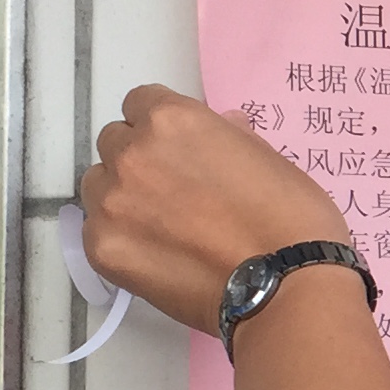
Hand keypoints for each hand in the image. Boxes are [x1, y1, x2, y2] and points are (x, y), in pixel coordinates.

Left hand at [78, 86, 350, 335]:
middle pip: (114, 143)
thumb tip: (220, 129)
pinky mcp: (102, 247)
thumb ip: (228, 138)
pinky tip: (157, 257)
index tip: (180, 153)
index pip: (140, 103)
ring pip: (98, 186)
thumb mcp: (268, 158)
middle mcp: (132, 152)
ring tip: (162, 228)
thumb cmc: (292, 219)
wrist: (285, 286)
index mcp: (173, 120)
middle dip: (140, 161)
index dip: (161, 129)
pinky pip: (98, 231)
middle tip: (173, 194)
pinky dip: (121, 239)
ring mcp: (111, 201)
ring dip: (122, 197)